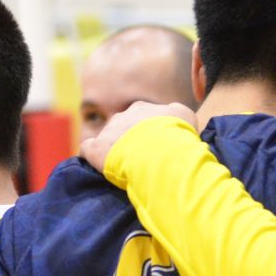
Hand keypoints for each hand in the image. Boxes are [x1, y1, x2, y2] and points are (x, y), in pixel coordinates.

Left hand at [80, 102, 196, 173]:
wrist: (160, 149)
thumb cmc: (176, 134)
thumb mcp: (187, 117)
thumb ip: (178, 116)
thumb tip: (177, 120)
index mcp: (144, 108)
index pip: (144, 117)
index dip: (151, 132)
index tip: (158, 146)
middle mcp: (124, 115)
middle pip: (125, 126)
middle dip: (131, 139)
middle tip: (143, 158)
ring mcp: (108, 131)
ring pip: (108, 138)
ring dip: (114, 149)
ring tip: (126, 167)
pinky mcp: (96, 149)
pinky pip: (88, 149)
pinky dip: (91, 155)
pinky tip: (97, 165)